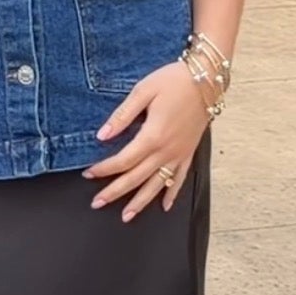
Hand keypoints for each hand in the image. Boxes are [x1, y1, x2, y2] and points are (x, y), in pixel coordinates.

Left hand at [83, 61, 210, 221]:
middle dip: (115, 192)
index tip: (88, 174)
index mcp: (152, 135)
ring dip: (141, 202)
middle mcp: (167, 150)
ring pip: (157, 185)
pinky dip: (171, 193)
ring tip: (126, 216)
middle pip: (137, 178)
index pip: (123, 160)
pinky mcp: (189, 152)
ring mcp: (180, 153)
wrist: (207, 78)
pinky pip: (179, 178)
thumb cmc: (173, 81)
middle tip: (97, 203)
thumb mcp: (143, 91)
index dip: (104, 169)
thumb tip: (102, 136)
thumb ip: (122, 116)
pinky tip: (165, 206)